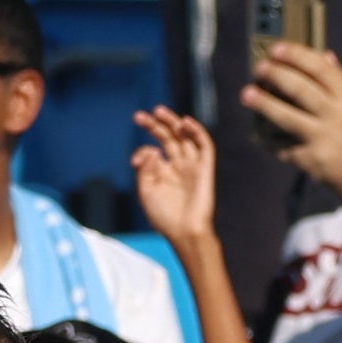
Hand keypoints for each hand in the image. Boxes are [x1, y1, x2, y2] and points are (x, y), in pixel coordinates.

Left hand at [128, 105, 219, 249]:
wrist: (184, 231)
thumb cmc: (164, 216)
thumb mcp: (146, 191)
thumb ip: (146, 169)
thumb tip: (152, 149)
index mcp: (162, 172)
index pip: (152, 150)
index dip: (142, 151)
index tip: (136, 161)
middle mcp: (178, 165)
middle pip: (168, 138)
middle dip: (154, 125)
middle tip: (139, 116)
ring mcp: (192, 165)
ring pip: (185, 137)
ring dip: (174, 123)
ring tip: (159, 111)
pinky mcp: (205, 168)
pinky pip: (204, 146)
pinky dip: (197, 132)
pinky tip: (185, 122)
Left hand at [241, 42, 341, 211]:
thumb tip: (326, 55)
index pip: (324, 71)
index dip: (299, 56)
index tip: (279, 49)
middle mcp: (339, 117)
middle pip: (303, 89)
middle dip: (278, 75)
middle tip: (260, 67)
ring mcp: (324, 139)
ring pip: (288, 117)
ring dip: (264, 104)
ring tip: (246, 93)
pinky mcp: (312, 161)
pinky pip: (284, 147)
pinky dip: (271, 141)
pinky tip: (259, 136)